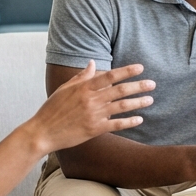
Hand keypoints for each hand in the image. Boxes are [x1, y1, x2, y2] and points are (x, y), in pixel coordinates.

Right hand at [28, 61, 153, 154]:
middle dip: (138, 86)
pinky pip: (116, 124)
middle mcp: (91, 100)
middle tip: (152, 84)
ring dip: (138, 102)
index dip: (127, 71)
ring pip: (121, 106)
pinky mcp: (95, 130)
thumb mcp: (65, 88)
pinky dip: (129, 121)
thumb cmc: (52, 109)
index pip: (110, 76)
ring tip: (150, 99)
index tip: (141, 68)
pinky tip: (140, 119)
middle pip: (120, 90)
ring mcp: (94, 115)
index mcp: (84, 87)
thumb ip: (82, 76)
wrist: (43, 132)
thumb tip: (93, 63)